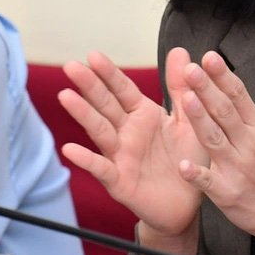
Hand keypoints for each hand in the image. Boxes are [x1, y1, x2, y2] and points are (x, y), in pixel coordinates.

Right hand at [57, 49, 204, 242]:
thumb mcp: (188, 120)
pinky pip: (102, 169)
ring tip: (66, 96)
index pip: (123, 89)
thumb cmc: (186, 159)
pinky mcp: (119, 181)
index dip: (109, 73)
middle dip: (90, 86)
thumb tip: (179, 50)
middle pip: (106, 105)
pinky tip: (70, 150)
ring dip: (83, 115)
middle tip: (71, 66)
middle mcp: (127, 132)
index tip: (93, 55)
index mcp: (143, 115)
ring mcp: (120, 156)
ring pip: (100, 131)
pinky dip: (87, 160)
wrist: (188, 204)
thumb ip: (181, 88)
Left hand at [175, 50, 254, 254]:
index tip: (208, 56)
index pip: (239, 95)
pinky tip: (183, 164)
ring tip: (185, 99)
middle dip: (207, 90)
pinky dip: (197, 174)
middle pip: (225, 113)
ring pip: (215, 140)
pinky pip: (209, 182)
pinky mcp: (227, 192)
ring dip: (200, 120)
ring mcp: (237, 168)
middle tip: (190, 69)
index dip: (223, 76)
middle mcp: (248, 144)